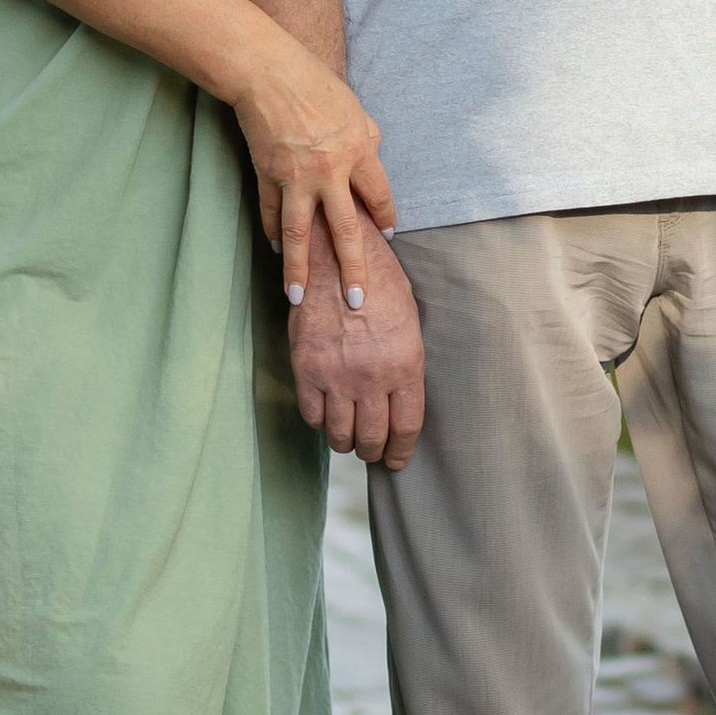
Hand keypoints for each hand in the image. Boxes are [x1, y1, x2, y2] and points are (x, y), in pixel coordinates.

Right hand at [229, 33, 397, 306]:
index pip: (378, 198)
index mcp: (360, 152)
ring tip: (297, 298)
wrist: (268, 73)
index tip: (386, 236)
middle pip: (345, 231)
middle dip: (352, 269)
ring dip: (299, 270)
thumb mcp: (355, 109)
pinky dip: (273, 232)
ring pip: (299, 235)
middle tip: (357, 302)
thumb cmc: (315, 83)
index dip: (384, 218)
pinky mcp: (268, 176)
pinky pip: (272, 213)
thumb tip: (368, 166)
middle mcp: (331, 172)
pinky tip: (276, 249)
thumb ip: (365, 142)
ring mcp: (297, 178)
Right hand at [288, 216, 424, 470]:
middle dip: (373, 451)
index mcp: (406, 365)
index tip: (397, 460)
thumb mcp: (409, 323)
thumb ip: (405, 366)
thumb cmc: (379, 283)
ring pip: (340, 433)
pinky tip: (326, 416)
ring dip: (346, 443)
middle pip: (372, 437)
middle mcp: (372, 377)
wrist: (336, 253)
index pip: (406, 428)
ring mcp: (336, 375)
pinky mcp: (306, 368)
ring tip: (349, 439)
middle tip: (372, 451)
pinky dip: (320, 422)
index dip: (401, 451)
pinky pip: (311, 414)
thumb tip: (400, 402)